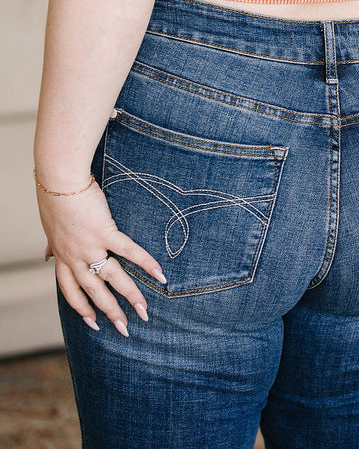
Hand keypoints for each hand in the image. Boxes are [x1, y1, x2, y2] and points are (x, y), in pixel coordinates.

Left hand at [36, 178, 166, 334]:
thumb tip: (46, 256)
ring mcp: (91, 247)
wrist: (59, 182)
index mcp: (63, 258)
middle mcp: (76, 258)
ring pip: (113, 279)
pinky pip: (129, 252)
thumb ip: (53, 245)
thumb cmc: (54, 200)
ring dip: (130, 296)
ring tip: (144, 311)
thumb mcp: (50, 228)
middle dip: (110, 313)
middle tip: (125, 329)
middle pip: (94, 293)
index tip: (93, 323)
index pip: (71, 292)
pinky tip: (159, 274)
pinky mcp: (106, 232)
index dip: (82, 309)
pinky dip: (145, 263)